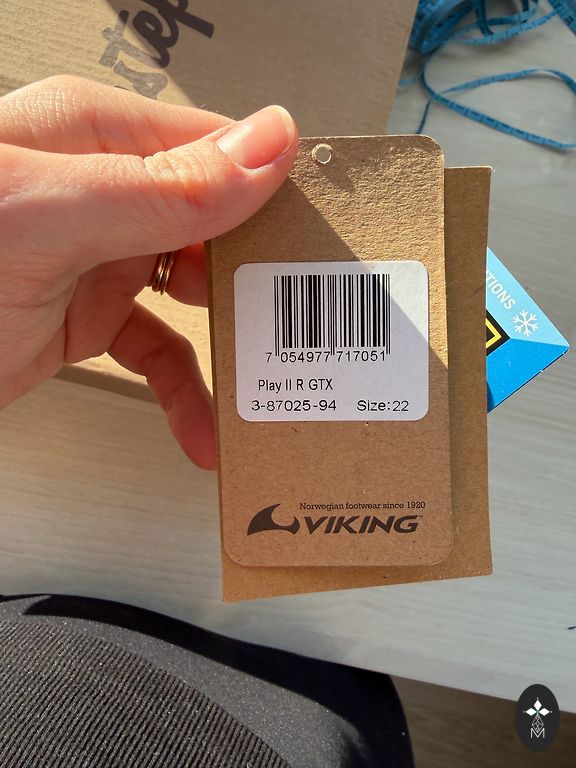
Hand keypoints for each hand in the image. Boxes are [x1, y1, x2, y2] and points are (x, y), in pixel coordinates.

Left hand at [0, 75, 297, 468]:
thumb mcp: (50, 220)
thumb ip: (163, 188)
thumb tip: (270, 144)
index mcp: (99, 139)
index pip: (220, 150)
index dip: (280, 193)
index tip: (331, 243)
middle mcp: (106, 191)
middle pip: (217, 226)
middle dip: (264, 278)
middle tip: (313, 324)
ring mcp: (99, 258)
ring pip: (194, 295)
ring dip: (230, 345)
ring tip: (273, 382)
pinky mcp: (88, 320)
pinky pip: (156, 354)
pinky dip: (184, 394)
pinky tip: (205, 430)